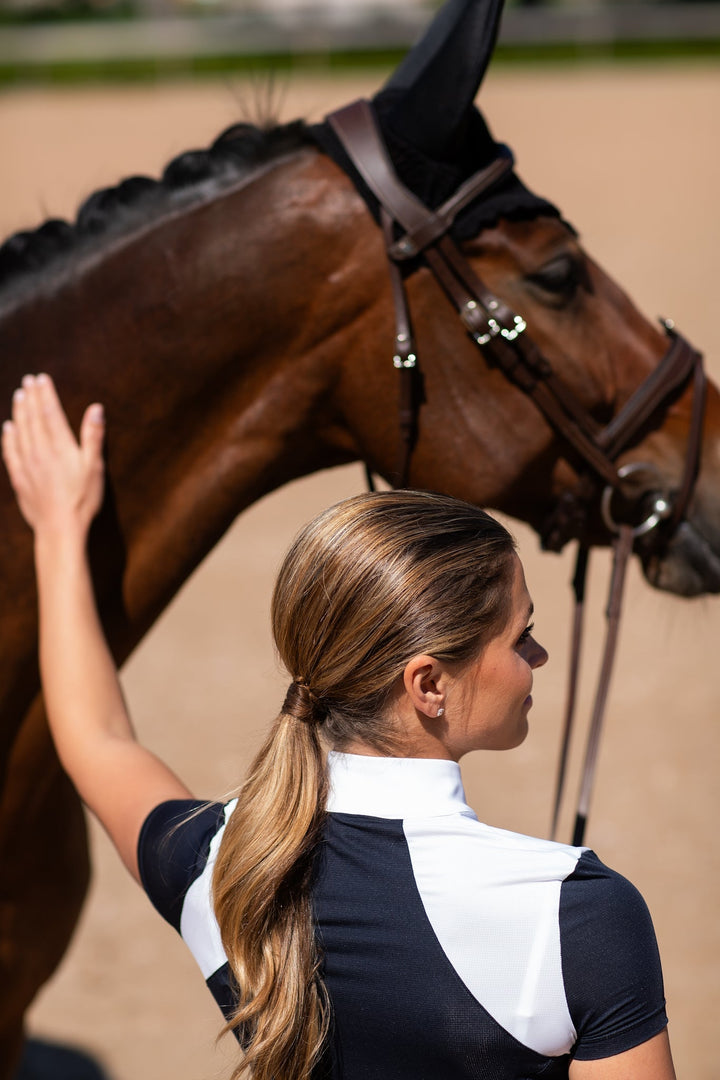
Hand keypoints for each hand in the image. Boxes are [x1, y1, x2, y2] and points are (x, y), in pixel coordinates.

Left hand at [2, 373, 104, 537]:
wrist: (60, 528)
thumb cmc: (82, 499)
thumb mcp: (95, 468)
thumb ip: (93, 437)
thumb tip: (96, 409)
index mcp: (60, 446)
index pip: (49, 412)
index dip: (44, 393)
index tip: (41, 378)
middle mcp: (40, 451)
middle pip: (32, 418)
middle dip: (29, 397)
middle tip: (27, 380)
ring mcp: (27, 464)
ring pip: (19, 431)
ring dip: (18, 412)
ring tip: (18, 396)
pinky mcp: (19, 478)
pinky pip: (10, 452)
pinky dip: (8, 437)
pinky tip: (7, 428)